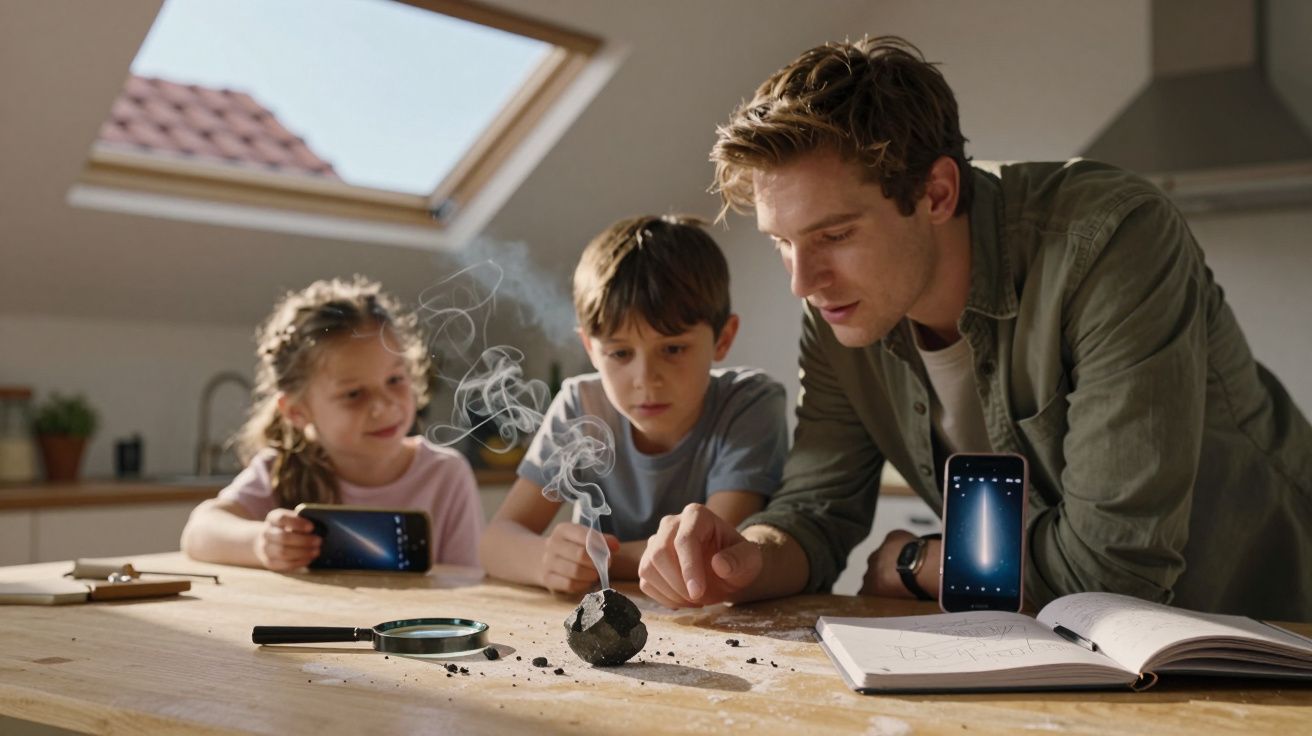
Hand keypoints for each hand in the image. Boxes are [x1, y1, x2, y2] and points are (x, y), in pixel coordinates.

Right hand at [255, 508, 320, 570]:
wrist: (269, 541)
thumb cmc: (288, 528)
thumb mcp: (293, 520)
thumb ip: (302, 522)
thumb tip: (320, 528)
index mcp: (273, 518)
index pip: (281, 518)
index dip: (297, 523)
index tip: (312, 527)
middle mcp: (266, 533)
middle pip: (283, 537)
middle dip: (303, 540)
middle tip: (319, 541)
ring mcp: (265, 548)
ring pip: (283, 552)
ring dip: (302, 552)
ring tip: (316, 551)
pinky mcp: (269, 562)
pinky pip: (283, 564)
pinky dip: (298, 562)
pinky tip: (309, 559)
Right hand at [539, 522, 619, 594]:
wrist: (539, 557)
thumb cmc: (569, 547)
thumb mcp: (582, 537)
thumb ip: (601, 540)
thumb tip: (615, 545)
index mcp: (562, 530)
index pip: (584, 536)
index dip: (600, 546)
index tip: (609, 554)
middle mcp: (552, 544)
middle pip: (580, 555)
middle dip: (597, 563)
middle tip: (604, 566)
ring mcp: (547, 562)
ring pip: (575, 572)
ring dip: (591, 575)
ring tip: (595, 574)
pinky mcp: (547, 579)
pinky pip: (569, 585)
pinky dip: (582, 585)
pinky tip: (585, 582)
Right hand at [638, 503, 762, 608]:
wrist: (726, 569)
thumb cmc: (738, 561)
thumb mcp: (750, 560)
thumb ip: (740, 560)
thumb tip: (720, 564)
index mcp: (696, 515)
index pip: (684, 540)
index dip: (689, 568)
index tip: (698, 592)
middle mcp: (671, 524)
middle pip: (660, 553)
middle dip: (678, 583)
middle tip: (699, 599)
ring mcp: (656, 542)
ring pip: (648, 568)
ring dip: (671, 592)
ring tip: (695, 600)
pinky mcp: (648, 562)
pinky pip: (646, 582)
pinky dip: (664, 597)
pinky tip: (684, 600)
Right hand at [859, 529, 939, 597]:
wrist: (919, 568)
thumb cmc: (909, 590)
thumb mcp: (898, 605)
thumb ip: (892, 600)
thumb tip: (899, 601)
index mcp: (868, 588)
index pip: (867, 591)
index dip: (879, 591)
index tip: (889, 593)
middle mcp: (870, 568)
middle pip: (874, 571)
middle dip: (885, 573)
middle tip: (902, 578)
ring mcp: (879, 551)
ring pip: (883, 555)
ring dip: (892, 559)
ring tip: (909, 564)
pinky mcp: (891, 537)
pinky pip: (894, 541)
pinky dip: (901, 545)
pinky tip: (913, 550)